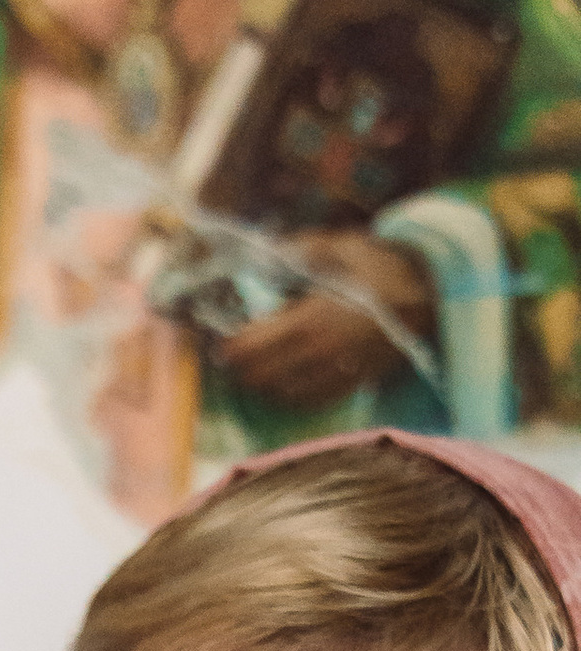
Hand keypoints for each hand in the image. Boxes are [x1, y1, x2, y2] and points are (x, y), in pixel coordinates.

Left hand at [212, 233, 434, 408]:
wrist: (428, 298)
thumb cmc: (380, 268)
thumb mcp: (340, 247)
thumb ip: (298, 252)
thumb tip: (260, 258)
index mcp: (311, 319)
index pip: (252, 347)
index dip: (229, 347)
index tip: (221, 339)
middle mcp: (319, 354)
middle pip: (259, 376)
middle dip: (240, 369)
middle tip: (231, 356)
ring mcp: (334, 374)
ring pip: (279, 394)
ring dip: (260, 384)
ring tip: (253, 369)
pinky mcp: (347, 386)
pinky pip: (305, 402)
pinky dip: (286, 395)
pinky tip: (281, 380)